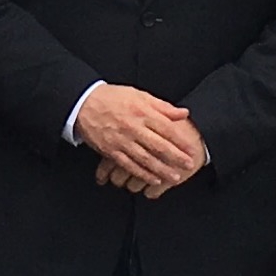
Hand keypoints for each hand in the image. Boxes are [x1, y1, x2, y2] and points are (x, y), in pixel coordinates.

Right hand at [77, 83, 205, 193]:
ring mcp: (122, 141)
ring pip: (145, 158)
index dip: (180, 140)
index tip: (191, 148)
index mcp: (142, 112)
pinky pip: (129, 165)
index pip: (166, 128)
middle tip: (189, 165)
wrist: (84, 103)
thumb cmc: (113, 98)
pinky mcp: (111, 151)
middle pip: (158, 145)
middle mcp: (133, 127)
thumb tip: (183, 113)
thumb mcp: (139, 95)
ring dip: (161, 169)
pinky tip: (153, 179)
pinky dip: (142, 174)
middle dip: (175, 157)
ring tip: (174, 177)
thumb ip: (162, 106)